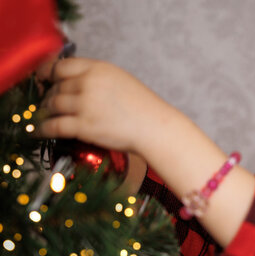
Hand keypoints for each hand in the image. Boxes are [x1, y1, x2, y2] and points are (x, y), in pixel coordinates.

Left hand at [36, 58, 175, 153]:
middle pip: (55, 87)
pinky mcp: (84, 126)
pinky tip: (38, 131)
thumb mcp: (121, 80)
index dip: (47, 73)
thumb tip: (73, 82)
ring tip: (44, 116)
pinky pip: (54, 126)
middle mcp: (89, 84)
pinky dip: (42, 129)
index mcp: (99, 69)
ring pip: (52, 105)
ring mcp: (85, 105)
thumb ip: (97, 77)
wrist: (156, 128)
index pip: (61, 65)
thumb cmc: (144, 108)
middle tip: (47, 102)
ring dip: (45, 111)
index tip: (43, 78)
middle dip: (48, 95)